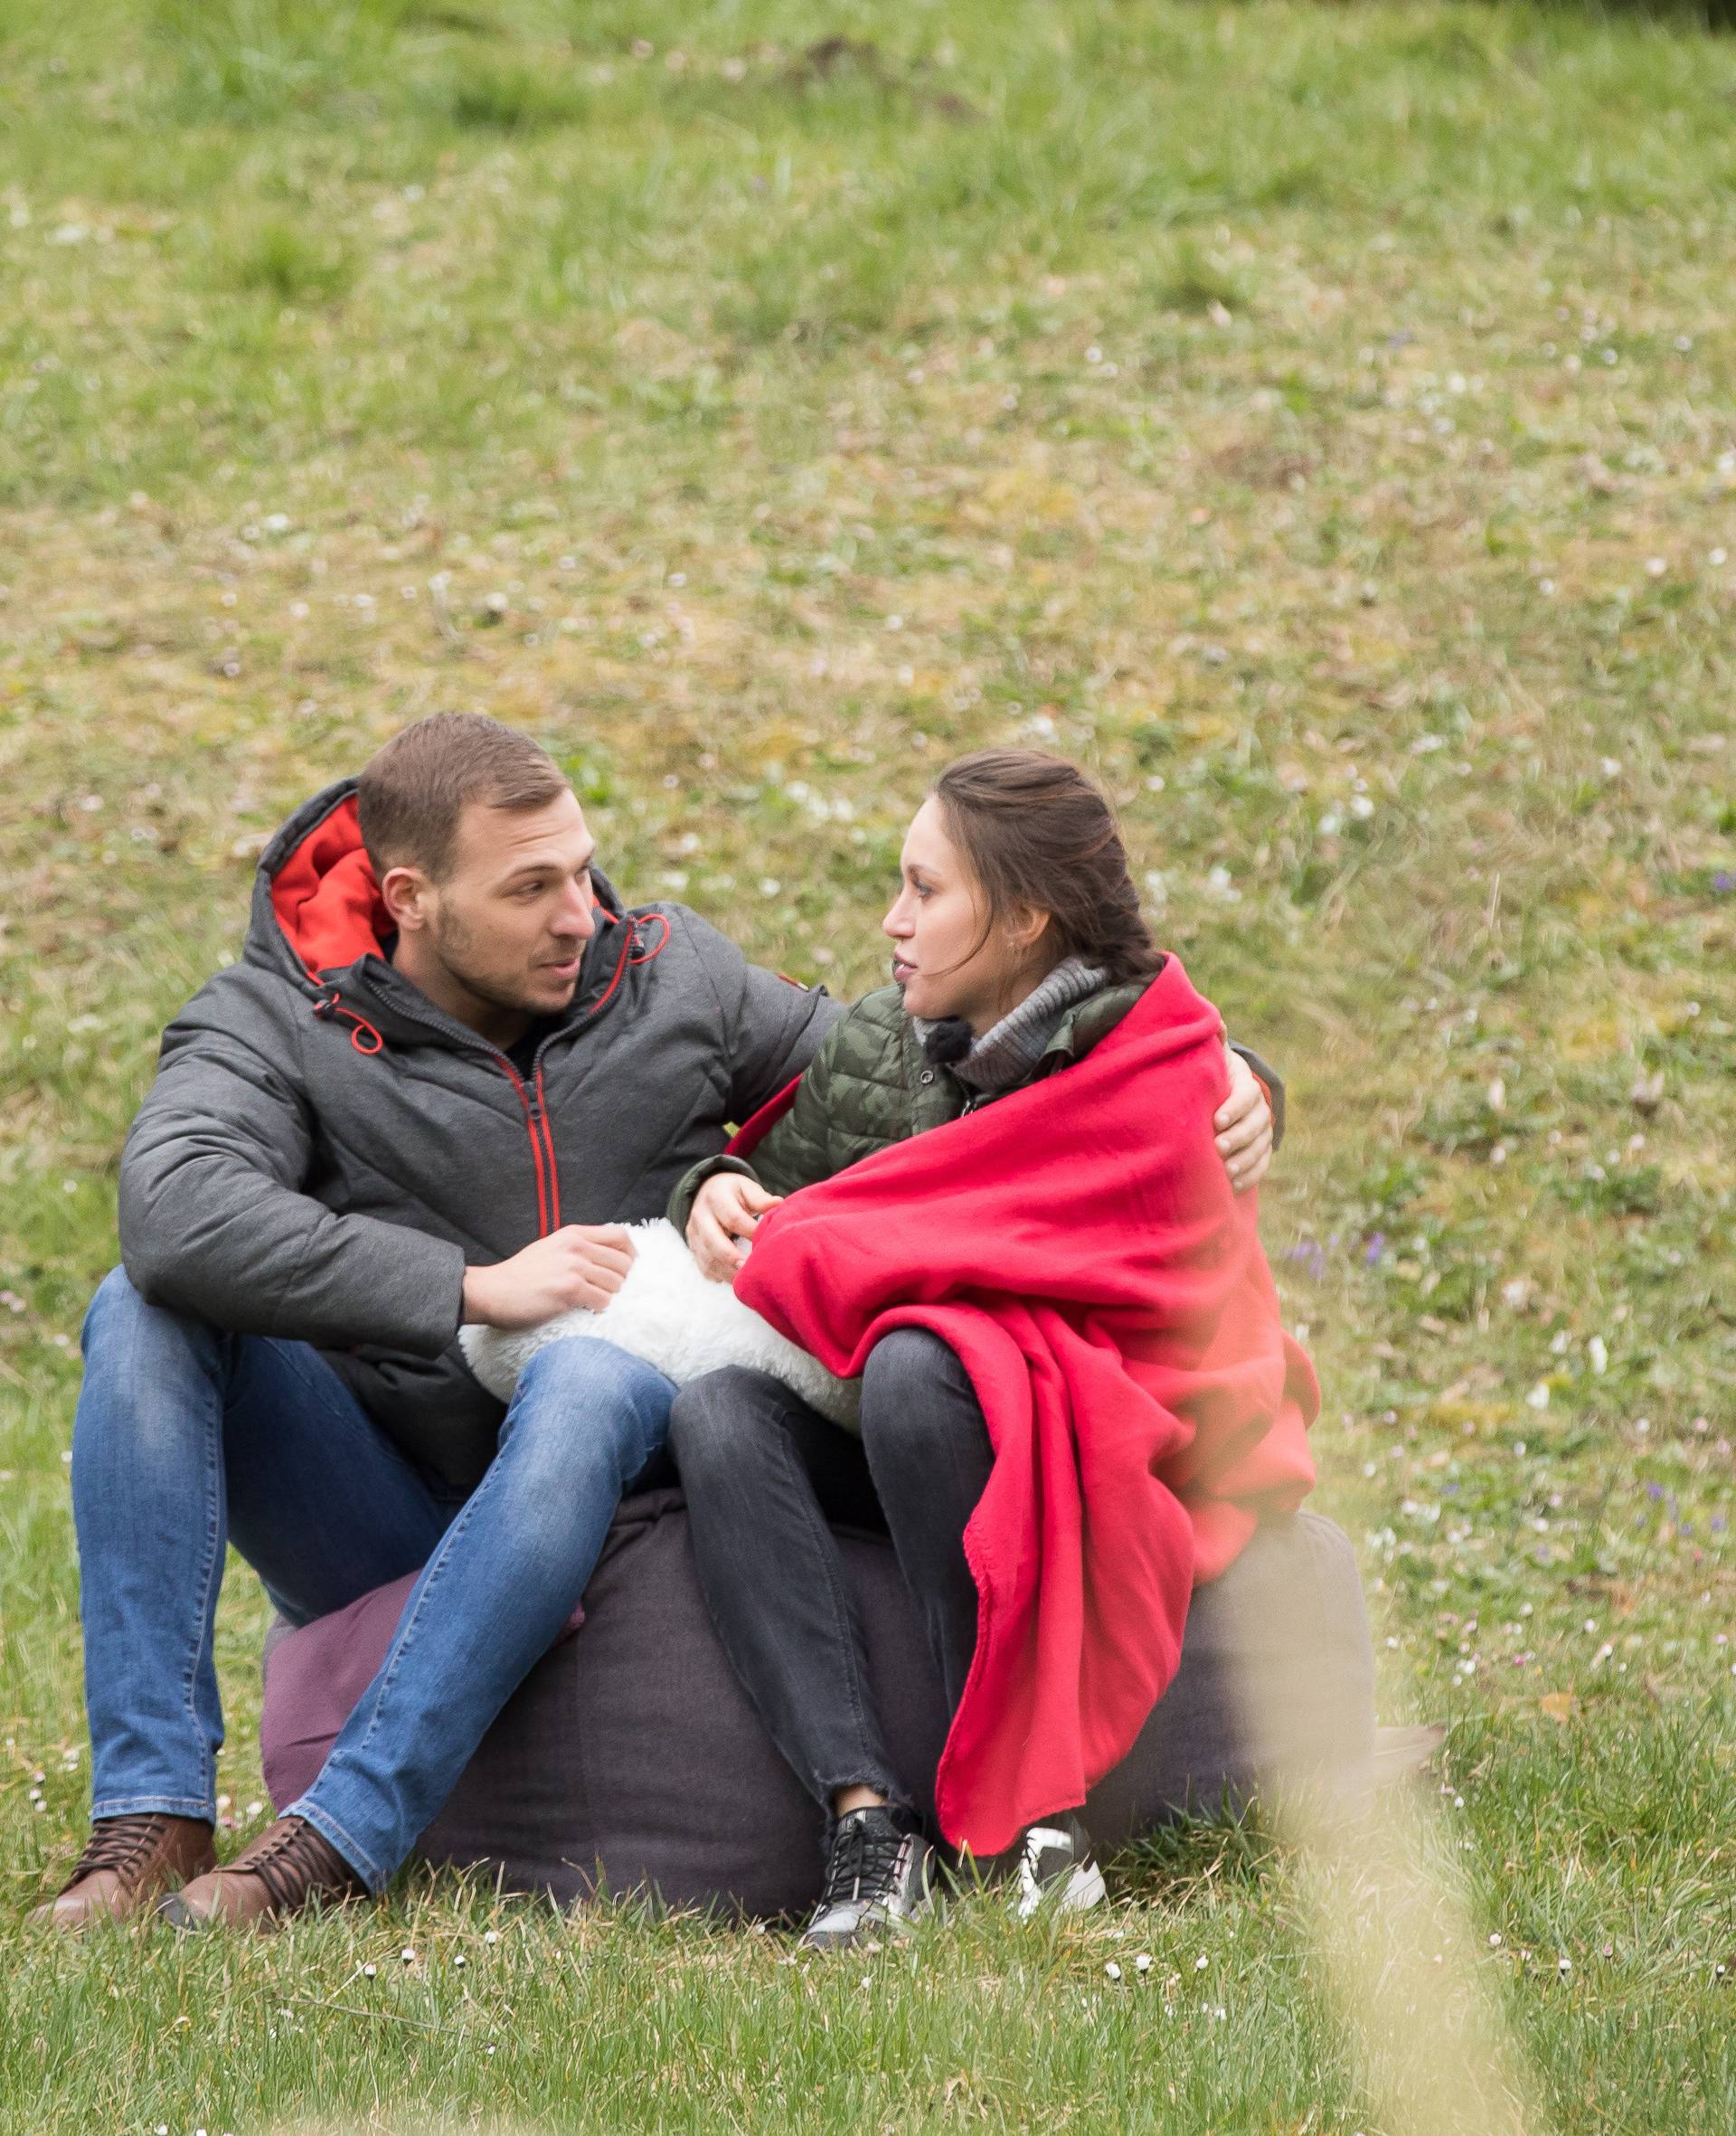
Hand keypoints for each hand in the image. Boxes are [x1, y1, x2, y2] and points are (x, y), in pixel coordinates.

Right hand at [461, 1225, 635, 1327]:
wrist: (491, 1291)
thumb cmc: (520, 1276)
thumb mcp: (551, 1248)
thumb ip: (578, 1248)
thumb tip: (608, 1259)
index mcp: (573, 1234)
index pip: (620, 1235)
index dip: (630, 1255)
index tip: (627, 1270)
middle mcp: (576, 1246)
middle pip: (623, 1263)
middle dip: (621, 1282)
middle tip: (606, 1293)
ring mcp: (573, 1267)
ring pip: (616, 1284)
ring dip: (609, 1297)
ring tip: (591, 1302)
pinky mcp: (569, 1289)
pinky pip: (603, 1301)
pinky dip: (598, 1309)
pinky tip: (585, 1311)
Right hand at [688, 1173, 784, 1283]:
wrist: (706, 1192)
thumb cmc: (733, 1193)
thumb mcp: (746, 1188)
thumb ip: (760, 1199)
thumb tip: (778, 1204)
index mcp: (716, 1198)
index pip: (733, 1218)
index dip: (751, 1232)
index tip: (767, 1242)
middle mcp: (700, 1216)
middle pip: (713, 1240)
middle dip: (731, 1257)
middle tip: (750, 1269)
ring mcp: (694, 1234)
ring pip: (707, 1258)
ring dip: (727, 1271)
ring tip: (747, 1280)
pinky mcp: (693, 1248)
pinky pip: (704, 1267)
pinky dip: (720, 1276)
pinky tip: (736, 1280)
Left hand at [1216, 1044, 1273, 1193]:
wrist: (1221, 1092)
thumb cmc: (1210, 1075)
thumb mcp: (1210, 1058)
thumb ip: (1211, 1042)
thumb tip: (1215, 1022)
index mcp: (1245, 1085)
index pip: (1246, 1095)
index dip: (1234, 1108)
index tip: (1216, 1120)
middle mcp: (1259, 1108)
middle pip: (1255, 1124)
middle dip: (1238, 1137)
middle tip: (1219, 1147)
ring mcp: (1261, 1131)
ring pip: (1259, 1147)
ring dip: (1244, 1160)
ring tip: (1226, 1170)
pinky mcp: (1260, 1150)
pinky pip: (1261, 1165)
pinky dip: (1250, 1175)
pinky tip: (1233, 1184)